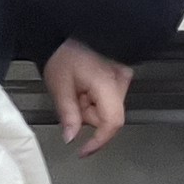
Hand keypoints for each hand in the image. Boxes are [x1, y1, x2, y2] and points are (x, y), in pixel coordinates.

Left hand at [43, 39, 130, 153]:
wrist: (69, 33)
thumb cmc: (65, 53)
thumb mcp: (60, 87)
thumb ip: (68, 115)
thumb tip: (71, 138)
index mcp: (106, 82)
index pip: (112, 122)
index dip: (98, 141)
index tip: (84, 151)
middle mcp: (122, 80)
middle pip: (108, 117)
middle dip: (87, 116)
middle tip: (72, 99)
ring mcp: (124, 76)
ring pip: (108, 109)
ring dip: (90, 107)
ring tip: (77, 89)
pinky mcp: (122, 76)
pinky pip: (109, 99)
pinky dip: (95, 99)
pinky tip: (85, 86)